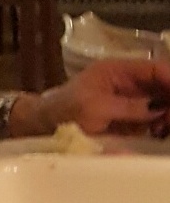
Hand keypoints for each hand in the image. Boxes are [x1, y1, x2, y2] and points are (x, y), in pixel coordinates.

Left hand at [29, 58, 169, 137]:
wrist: (44, 125)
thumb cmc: (64, 111)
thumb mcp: (95, 108)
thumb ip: (128, 107)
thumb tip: (159, 108)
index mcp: (118, 70)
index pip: (155, 68)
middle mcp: (129, 82)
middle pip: (164, 85)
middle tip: (168, 121)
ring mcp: (131, 99)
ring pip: (164, 103)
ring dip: (168, 116)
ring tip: (163, 129)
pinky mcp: (131, 118)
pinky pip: (156, 119)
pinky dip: (162, 126)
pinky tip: (159, 134)